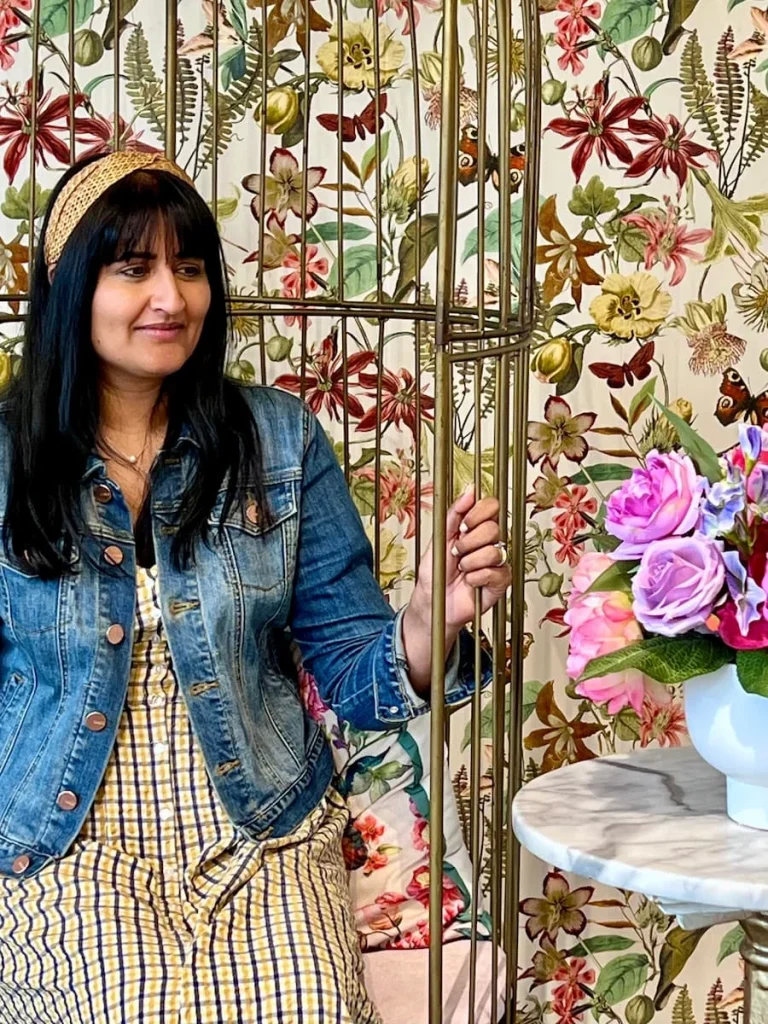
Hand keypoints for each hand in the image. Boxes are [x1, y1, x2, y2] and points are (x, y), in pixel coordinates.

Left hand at [411, 484, 510, 634]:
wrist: (433, 601)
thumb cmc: (436, 571)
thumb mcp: (441, 537)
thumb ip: (456, 513)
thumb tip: (470, 489)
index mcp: (477, 528)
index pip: (492, 507)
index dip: (478, 514)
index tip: (462, 526)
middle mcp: (491, 542)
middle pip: (494, 528)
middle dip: (468, 542)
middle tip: (457, 552)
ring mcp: (498, 562)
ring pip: (494, 551)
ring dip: (470, 562)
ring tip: (462, 569)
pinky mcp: (501, 582)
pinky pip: (495, 572)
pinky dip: (476, 577)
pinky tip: (470, 581)